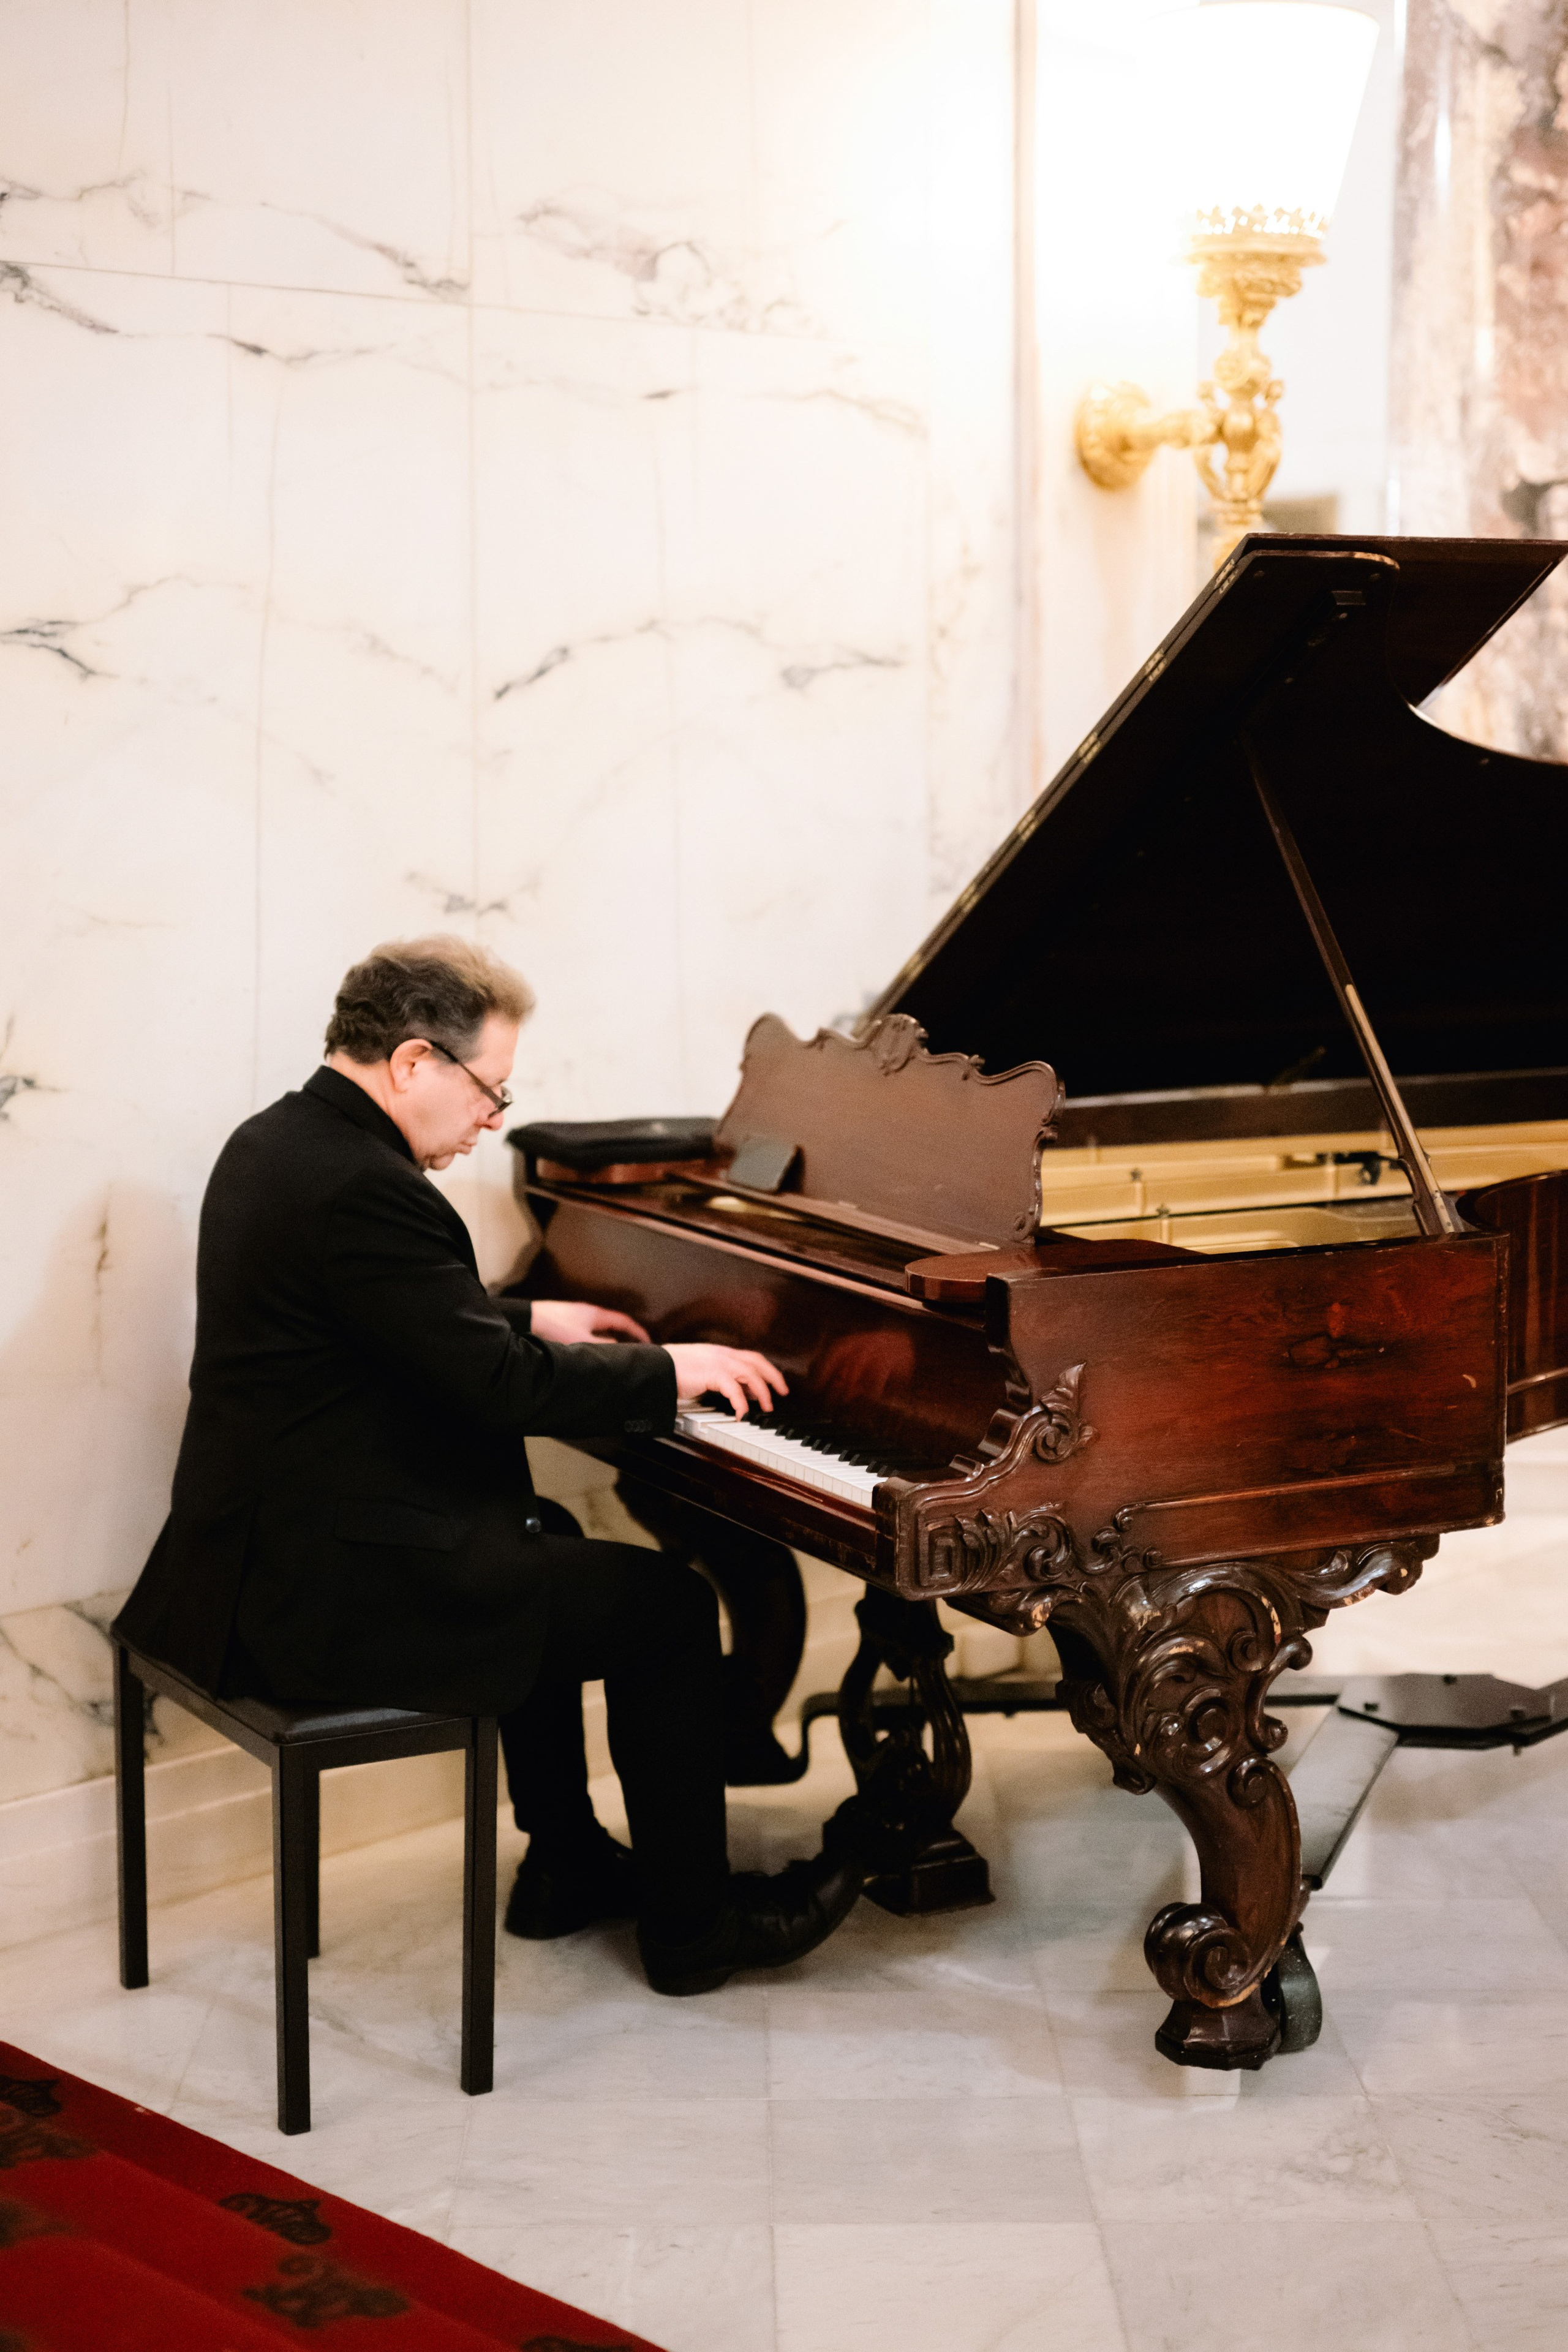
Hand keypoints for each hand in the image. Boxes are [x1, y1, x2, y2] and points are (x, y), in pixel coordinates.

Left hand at [529, 1299, 651, 1345]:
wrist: (526, 1320)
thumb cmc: (554, 1328)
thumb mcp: (582, 1341)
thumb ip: (603, 1346)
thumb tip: (618, 1349)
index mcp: (595, 1314)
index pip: (624, 1321)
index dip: (638, 1332)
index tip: (649, 1342)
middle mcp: (587, 1313)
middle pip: (612, 1325)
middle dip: (624, 1336)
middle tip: (634, 1349)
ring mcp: (575, 1317)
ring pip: (598, 1330)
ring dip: (608, 1341)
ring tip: (613, 1354)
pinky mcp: (563, 1323)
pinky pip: (586, 1333)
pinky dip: (594, 1342)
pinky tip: (589, 1353)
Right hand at [665, 1343, 788, 1419]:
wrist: (656, 1368)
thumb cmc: (672, 1371)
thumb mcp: (701, 1373)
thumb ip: (720, 1379)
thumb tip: (740, 1392)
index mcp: (720, 1352)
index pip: (751, 1357)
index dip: (766, 1369)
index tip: (774, 1383)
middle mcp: (722, 1354)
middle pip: (757, 1362)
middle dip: (773, 1377)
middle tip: (782, 1392)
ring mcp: (718, 1362)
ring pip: (751, 1374)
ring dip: (762, 1392)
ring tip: (767, 1407)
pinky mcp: (712, 1373)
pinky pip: (735, 1390)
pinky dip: (742, 1403)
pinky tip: (743, 1414)